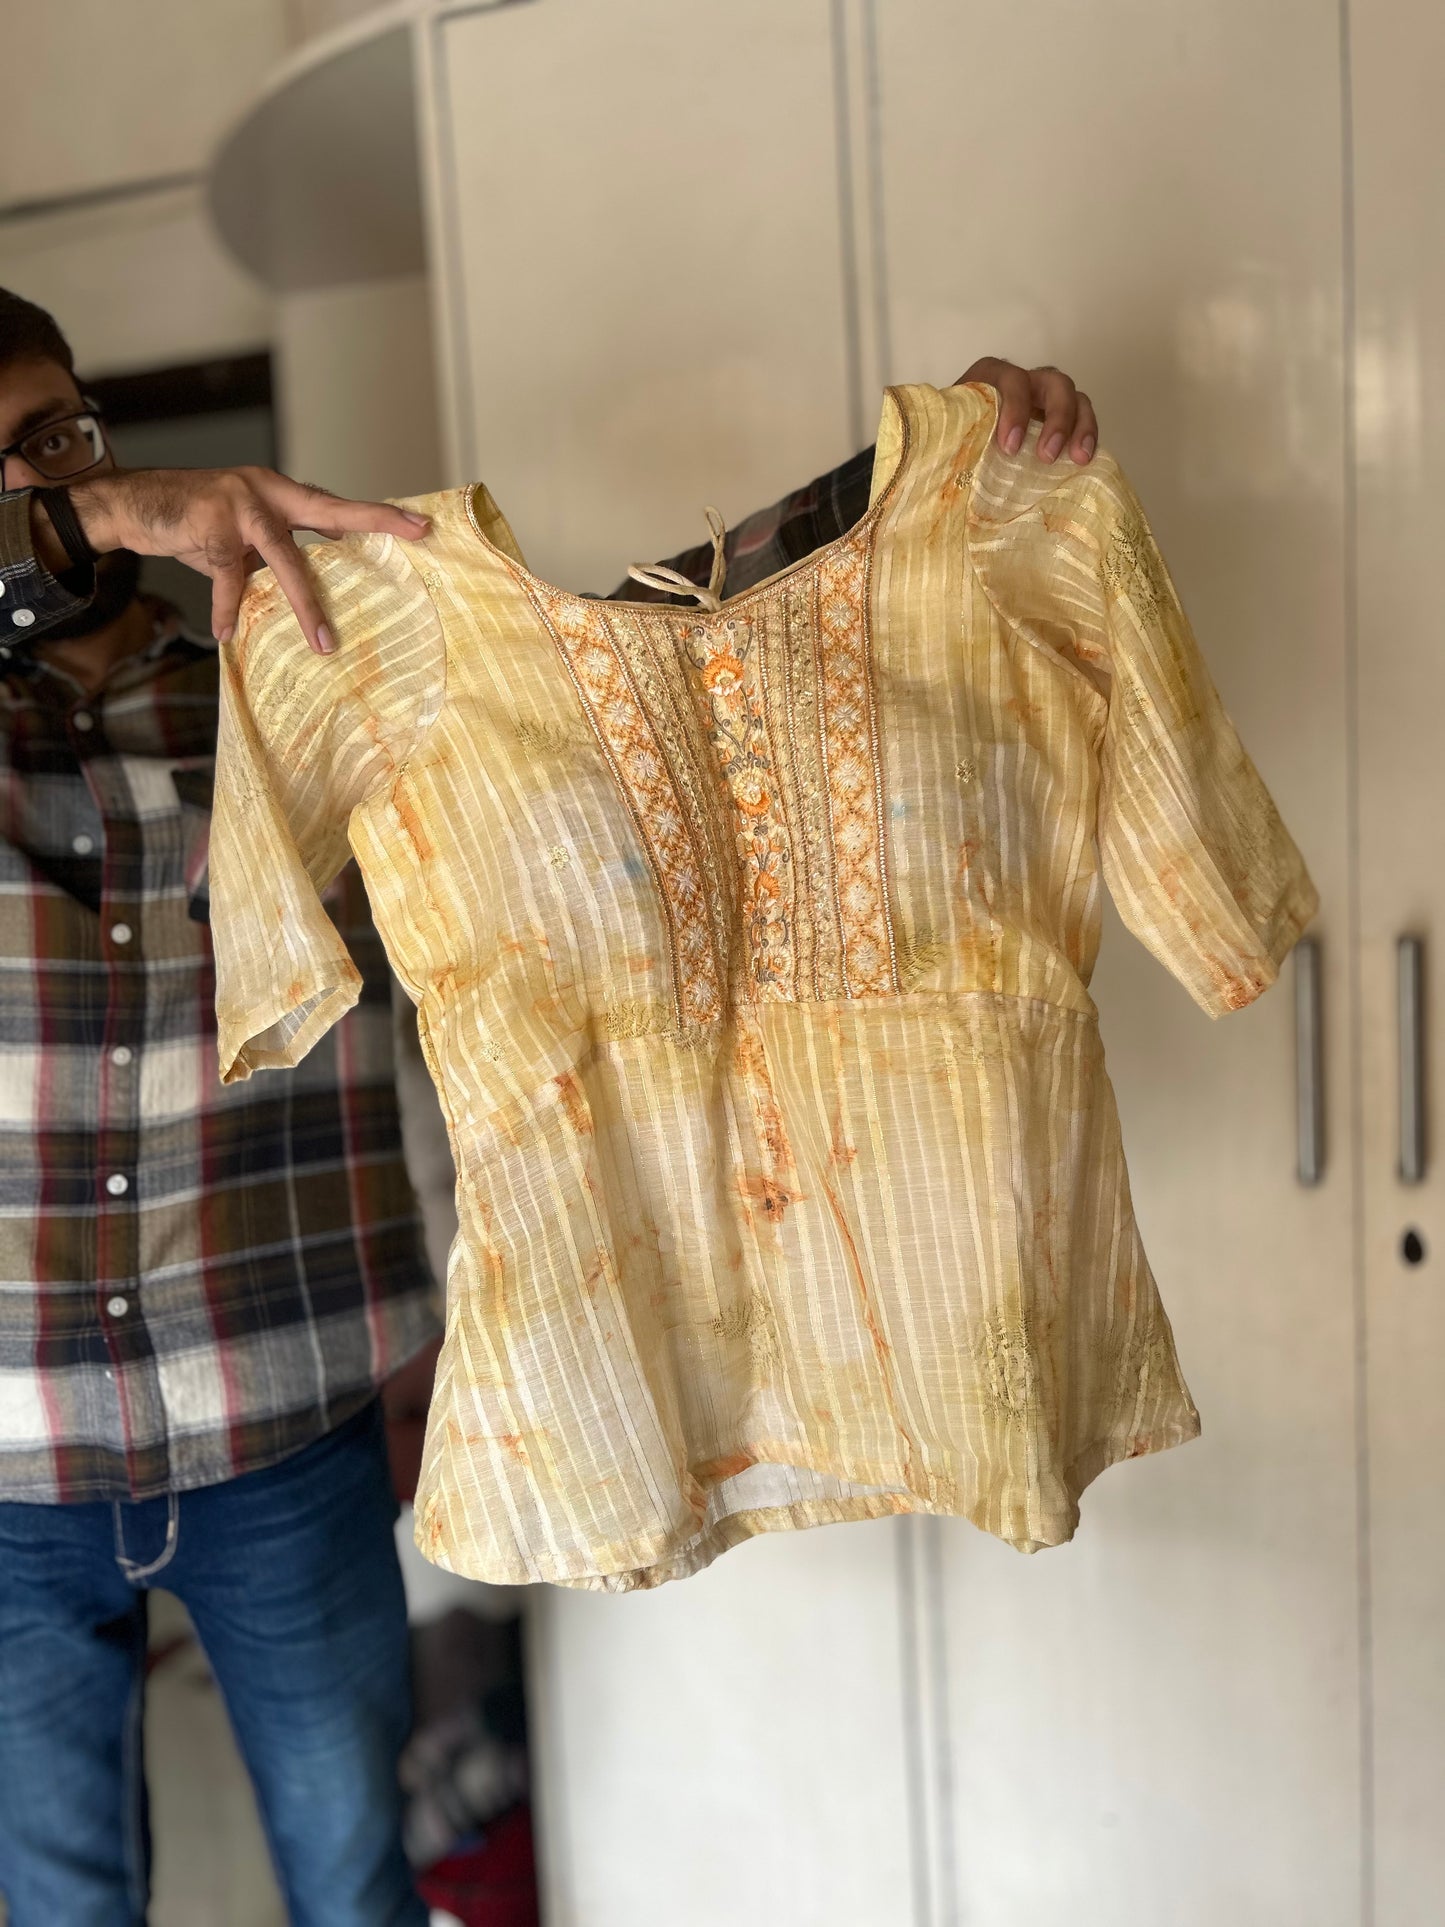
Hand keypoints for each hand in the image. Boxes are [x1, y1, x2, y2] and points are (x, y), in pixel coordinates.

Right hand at [66, 467, 430, 653]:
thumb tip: (313, 586)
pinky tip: (226, 632)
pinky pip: (227, 577)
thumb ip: (278, 553)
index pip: (336, 505)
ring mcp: (239, 505)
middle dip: (374, 520)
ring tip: (322, 643)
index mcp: (281, 493)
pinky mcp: (210, 526)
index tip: (420, 525)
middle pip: (329, 510)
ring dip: (304, 604)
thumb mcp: (245, 536)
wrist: (137, 504)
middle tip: (415, 532)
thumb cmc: (197, 523)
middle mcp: (267, 492)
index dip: (377, 514)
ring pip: (284, 558)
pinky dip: (227, 607)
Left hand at [954, 358, 1097, 465]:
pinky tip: (1084, 460)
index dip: (1015, 409)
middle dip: (1057, 418)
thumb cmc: (949, 437)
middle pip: (1054, 383)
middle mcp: (1024, 381)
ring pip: (1075, 397)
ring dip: (1081, 426)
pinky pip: (1082, 419)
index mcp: (991, 376)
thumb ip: (944, 433)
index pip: (1012, 379)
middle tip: (1047, 456)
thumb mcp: (944, 430)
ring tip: (1079, 458)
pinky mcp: (1058, 419)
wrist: (955, 444)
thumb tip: (932, 456)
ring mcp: (1044, 398)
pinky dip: (1087, 436)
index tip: (1009, 447)